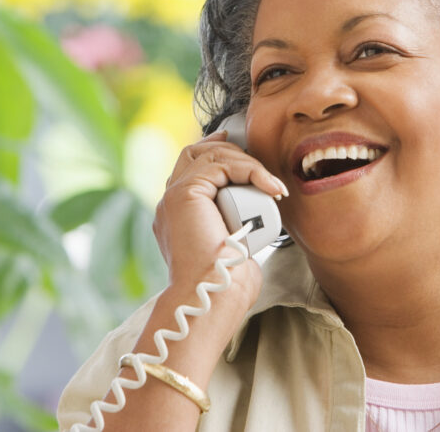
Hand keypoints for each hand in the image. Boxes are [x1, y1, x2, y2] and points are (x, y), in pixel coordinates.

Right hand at [153, 131, 286, 306]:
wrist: (214, 294)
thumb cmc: (227, 283)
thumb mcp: (232, 249)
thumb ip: (235, 233)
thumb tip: (255, 226)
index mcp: (175, 215)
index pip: (189, 168)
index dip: (212, 150)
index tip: (237, 146)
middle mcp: (169, 203)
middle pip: (195, 154)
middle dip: (229, 149)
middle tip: (259, 165)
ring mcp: (173, 197)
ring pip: (209, 156)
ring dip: (246, 163)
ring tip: (271, 184)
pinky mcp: (184, 194)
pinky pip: (220, 165)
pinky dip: (250, 169)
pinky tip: (270, 185)